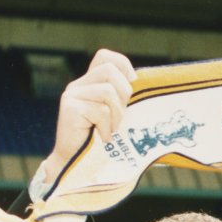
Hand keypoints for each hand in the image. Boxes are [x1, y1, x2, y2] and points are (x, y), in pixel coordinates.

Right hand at [42, 49, 136, 183]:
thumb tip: (150, 89)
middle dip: (124, 93)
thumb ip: (123, 100)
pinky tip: (102, 138)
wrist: (77, 164)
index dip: (123, 65)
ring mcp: (72, 95)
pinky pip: (101, 110)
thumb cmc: (101, 143)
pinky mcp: (70, 108)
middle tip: (121, 116)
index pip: (105, 57)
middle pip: (110, 70)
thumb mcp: (116, 117)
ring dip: (117, 114)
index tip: (133, 86)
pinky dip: (107, 127)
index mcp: (90, 84)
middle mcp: (79, 85)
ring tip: (111, 130)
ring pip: (107, 90)